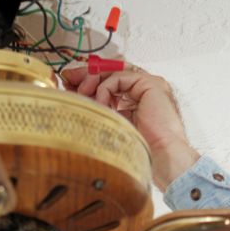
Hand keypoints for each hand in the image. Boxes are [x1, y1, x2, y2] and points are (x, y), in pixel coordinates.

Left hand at [61, 64, 199, 190]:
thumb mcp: (111, 126)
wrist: (161, 158)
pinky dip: (105, 89)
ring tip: (82, 95)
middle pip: (111, 72)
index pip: (110, 81)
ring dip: (93, 81)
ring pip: (114, 72)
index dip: (89, 80)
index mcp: (136, 100)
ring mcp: (149, 84)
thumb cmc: (139, 151)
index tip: (69, 84)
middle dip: (87, 75)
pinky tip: (100, 103)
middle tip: (68, 79)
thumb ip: (99, 111)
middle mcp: (143, 89)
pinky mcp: (150, 83)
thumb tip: (77, 100)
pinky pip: (119, 78)